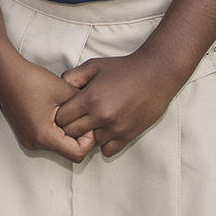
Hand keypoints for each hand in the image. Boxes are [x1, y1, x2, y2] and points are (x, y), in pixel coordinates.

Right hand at [0, 57, 91, 160]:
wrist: (5, 73)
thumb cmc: (30, 80)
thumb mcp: (64, 90)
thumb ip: (83, 106)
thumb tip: (94, 114)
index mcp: (44, 136)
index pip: (77, 154)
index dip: (88, 140)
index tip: (87, 121)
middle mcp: (35, 143)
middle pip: (67, 151)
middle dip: (77, 135)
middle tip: (79, 114)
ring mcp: (28, 140)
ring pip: (58, 145)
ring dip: (66, 132)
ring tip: (65, 110)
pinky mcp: (25, 134)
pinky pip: (47, 139)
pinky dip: (56, 129)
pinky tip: (55, 111)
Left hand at [54, 49, 184, 157]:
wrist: (156, 75)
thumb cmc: (124, 68)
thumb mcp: (94, 66)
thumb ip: (72, 77)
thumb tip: (60, 89)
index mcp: (90, 99)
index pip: (62, 119)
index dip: (60, 115)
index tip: (65, 110)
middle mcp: (101, 117)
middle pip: (72, 134)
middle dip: (69, 127)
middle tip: (75, 119)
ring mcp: (116, 129)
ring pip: (89, 144)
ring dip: (87, 136)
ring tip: (92, 123)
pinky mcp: (128, 136)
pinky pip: (108, 150)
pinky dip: (104, 143)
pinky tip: (105, 130)